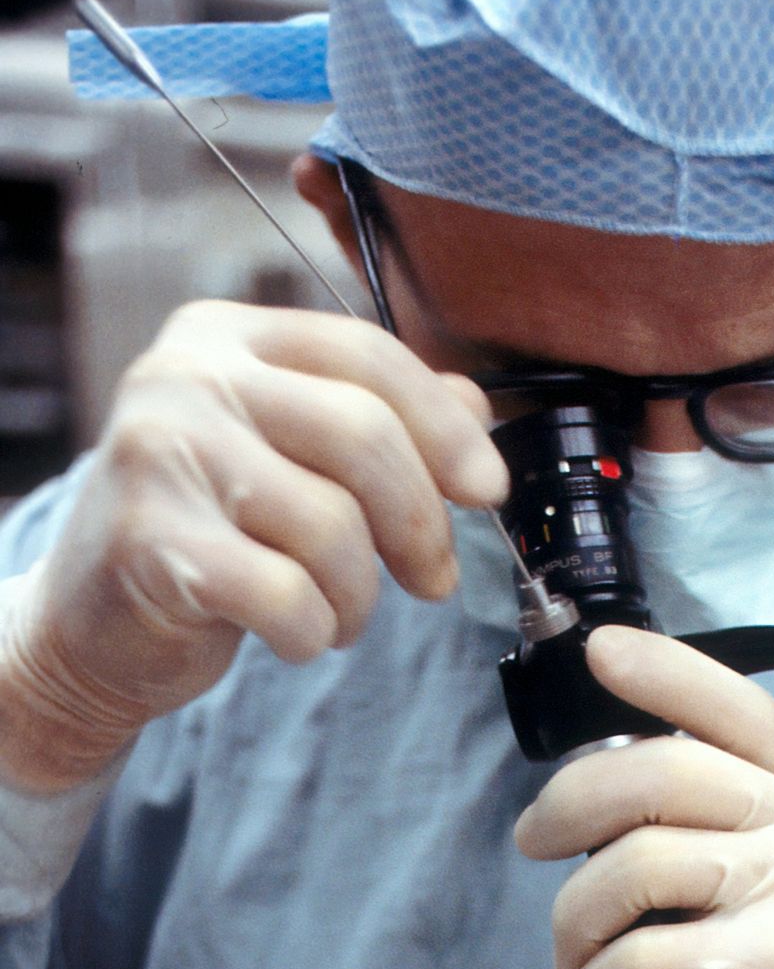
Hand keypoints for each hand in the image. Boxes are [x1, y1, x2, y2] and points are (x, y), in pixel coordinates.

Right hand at [0, 300, 507, 791]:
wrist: (92, 621)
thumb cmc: (205, 533)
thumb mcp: (289, 456)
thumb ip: (377, 418)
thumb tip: (477, 409)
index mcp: (226, 336)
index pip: (367, 355)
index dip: (445, 427)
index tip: (487, 488)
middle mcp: (185, 377)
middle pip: (364, 435)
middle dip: (420, 523)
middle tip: (432, 579)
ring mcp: (160, 455)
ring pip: (333, 526)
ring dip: (360, 595)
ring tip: (338, 613)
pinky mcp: (151, 544)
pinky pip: (288, 596)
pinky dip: (313, 631)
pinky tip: (295, 632)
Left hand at [514, 626, 773, 968]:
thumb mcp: (769, 875)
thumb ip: (713, 813)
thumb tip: (600, 766)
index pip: (737, 706)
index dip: (663, 672)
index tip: (599, 654)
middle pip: (660, 771)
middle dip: (568, 806)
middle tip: (535, 844)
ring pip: (634, 864)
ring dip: (574, 920)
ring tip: (576, 957)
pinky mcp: (772, 966)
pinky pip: (637, 956)